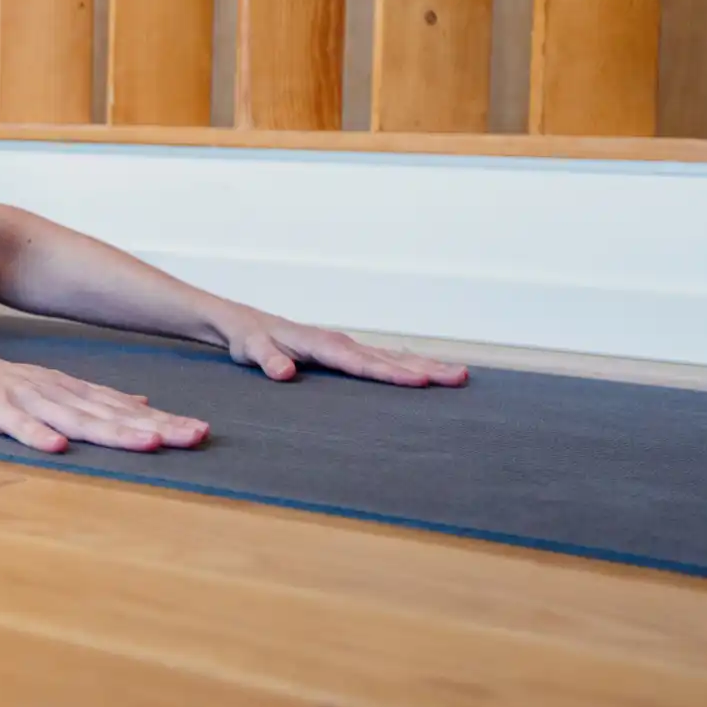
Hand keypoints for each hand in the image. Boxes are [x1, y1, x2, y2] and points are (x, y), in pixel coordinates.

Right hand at [0, 356, 209, 453]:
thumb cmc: (0, 382)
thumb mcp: (55, 386)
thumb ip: (96, 397)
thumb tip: (142, 403)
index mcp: (73, 390)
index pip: (125, 408)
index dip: (163, 419)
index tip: (202, 431)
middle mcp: (57, 393)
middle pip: (111, 413)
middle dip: (155, 426)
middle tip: (195, 436)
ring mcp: (26, 401)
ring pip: (75, 418)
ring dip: (112, 431)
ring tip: (148, 442)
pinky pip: (17, 425)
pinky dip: (37, 435)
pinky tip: (57, 448)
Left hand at [217, 309, 468, 386]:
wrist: (245, 323)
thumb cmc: (249, 337)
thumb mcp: (251, 349)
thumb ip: (268, 359)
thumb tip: (284, 372)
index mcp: (321, 344)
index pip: (360, 362)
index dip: (390, 373)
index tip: (420, 382)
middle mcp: (340, 342)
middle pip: (388, 358)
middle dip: (425, 368)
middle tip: (461, 378)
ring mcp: (346, 346)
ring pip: (392, 356)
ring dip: (425, 365)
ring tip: (460, 375)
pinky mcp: (345, 352)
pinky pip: (383, 358)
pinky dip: (408, 364)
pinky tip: (428, 372)